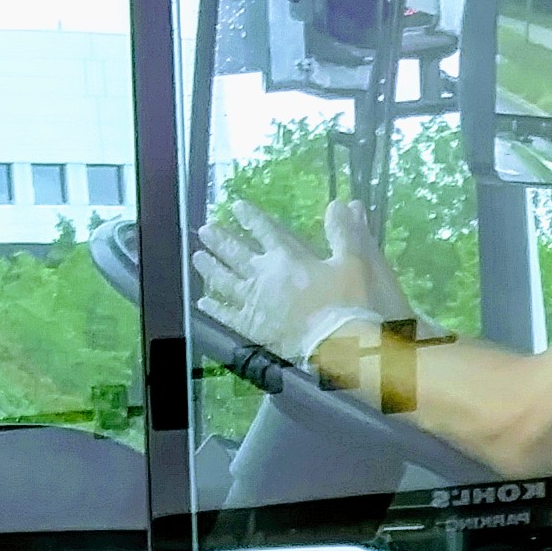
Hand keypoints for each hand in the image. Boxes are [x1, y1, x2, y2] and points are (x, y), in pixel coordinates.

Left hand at [194, 198, 410, 362]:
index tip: (236, 206)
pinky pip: (227, 315)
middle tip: (205, 230)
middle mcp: (264, 276)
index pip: (265, 230)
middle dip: (220, 239)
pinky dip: (213, 308)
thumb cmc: (349, 302)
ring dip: (210, 268)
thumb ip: (343, 232)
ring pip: (225, 281)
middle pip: (236, 253)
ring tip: (197, 257)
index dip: (250, 217)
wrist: (339, 346)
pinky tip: (202, 302)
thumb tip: (338, 204)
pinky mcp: (252, 328)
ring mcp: (254, 303)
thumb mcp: (354, 262)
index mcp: (287, 257)